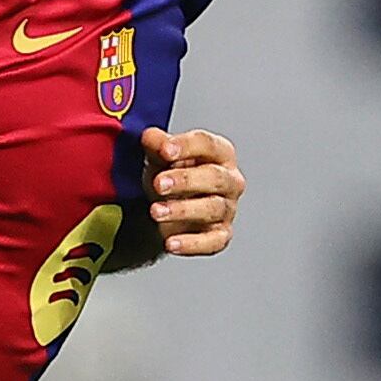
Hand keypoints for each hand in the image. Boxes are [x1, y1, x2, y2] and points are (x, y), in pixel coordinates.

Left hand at [141, 126, 242, 255]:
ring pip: (212, 208)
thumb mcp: (160, 156)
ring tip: (155, 211)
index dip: (186, 147)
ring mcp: (227, 209)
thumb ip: (156, 145)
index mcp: (219, 153)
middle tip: (158, 184)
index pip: (208, 145)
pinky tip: (170, 243)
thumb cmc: (170, 174)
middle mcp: (229, 180)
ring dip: (182, 210)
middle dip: (185, 180)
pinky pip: (212, 241)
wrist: (166, 204)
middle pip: (214, 177)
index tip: (165, 151)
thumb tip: (151, 137)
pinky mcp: (220, 235)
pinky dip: (191, 244)